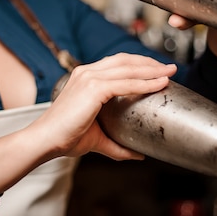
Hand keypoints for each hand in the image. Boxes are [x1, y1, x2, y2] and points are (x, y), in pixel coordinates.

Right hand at [0, 53, 177, 192]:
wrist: (47, 140)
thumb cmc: (66, 137)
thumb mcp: (97, 138)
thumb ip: (118, 145)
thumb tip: (139, 155)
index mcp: (85, 77)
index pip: (118, 63)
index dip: (140, 64)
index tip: (158, 70)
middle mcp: (87, 72)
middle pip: (126, 60)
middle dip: (150, 63)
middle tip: (170, 68)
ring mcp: (89, 78)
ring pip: (129, 68)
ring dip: (152, 69)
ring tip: (170, 72)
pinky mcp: (93, 88)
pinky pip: (126, 83)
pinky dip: (145, 83)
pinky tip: (159, 84)